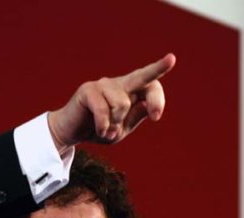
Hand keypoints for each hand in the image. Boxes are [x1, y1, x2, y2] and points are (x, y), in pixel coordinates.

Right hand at [47, 53, 175, 150]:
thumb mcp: (122, 129)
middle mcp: (118, 84)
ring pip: (122, 105)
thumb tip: (147, 106)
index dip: (157, 101)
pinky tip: (99, 130)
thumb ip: (135, 118)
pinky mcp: (87, 90)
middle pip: (143, 75)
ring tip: (106, 130)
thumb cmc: (100, 129)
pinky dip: (104, 127)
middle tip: (172, 59)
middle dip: (158, 67)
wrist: (71, 132)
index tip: (155, 117)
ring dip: (115, 125)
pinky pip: (103, 111)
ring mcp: (103, 85)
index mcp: (130, 92)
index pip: (152, 87)